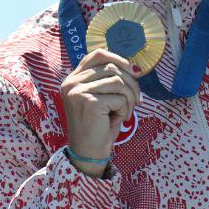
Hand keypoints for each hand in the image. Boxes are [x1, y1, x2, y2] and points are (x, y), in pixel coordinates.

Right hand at [60, 49, 139, 176]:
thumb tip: (135, 67)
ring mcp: (78, 91)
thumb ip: (111, 80)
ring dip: (129, 98)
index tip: (134, 71)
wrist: (89, 153)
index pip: (97, 55)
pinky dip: (125, 109)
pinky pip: (119, 97)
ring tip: (125, 112)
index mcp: (73, 79)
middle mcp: (72, 83)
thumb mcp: (103, 98)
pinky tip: (119, 119)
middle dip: (131, 84)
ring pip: (118, 81)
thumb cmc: (99, 126)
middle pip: (112, 68)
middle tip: (137, 100)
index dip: (118, 58)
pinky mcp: (88, 102)